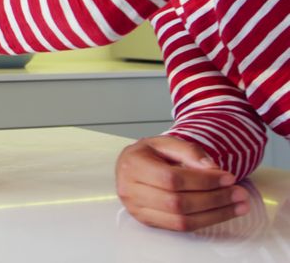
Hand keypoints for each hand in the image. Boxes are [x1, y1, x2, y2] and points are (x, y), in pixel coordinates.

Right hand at [115, 136, 250, 230]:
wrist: (131, 166)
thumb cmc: (149, 154)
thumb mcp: (166, 142)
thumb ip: (189, 151)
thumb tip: (212, 169)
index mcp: (133, 165)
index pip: (172, 179)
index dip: (203, 181)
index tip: (228, 178)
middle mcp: (130, 190)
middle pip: (178, 202)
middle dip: (214, 199)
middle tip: (239, 193)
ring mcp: (137, 209)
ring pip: (181, 219)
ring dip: (215, 215)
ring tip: (238, 206)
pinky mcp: (147, 221)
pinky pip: (180, 227)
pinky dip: (205, 221)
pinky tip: (221, 213)